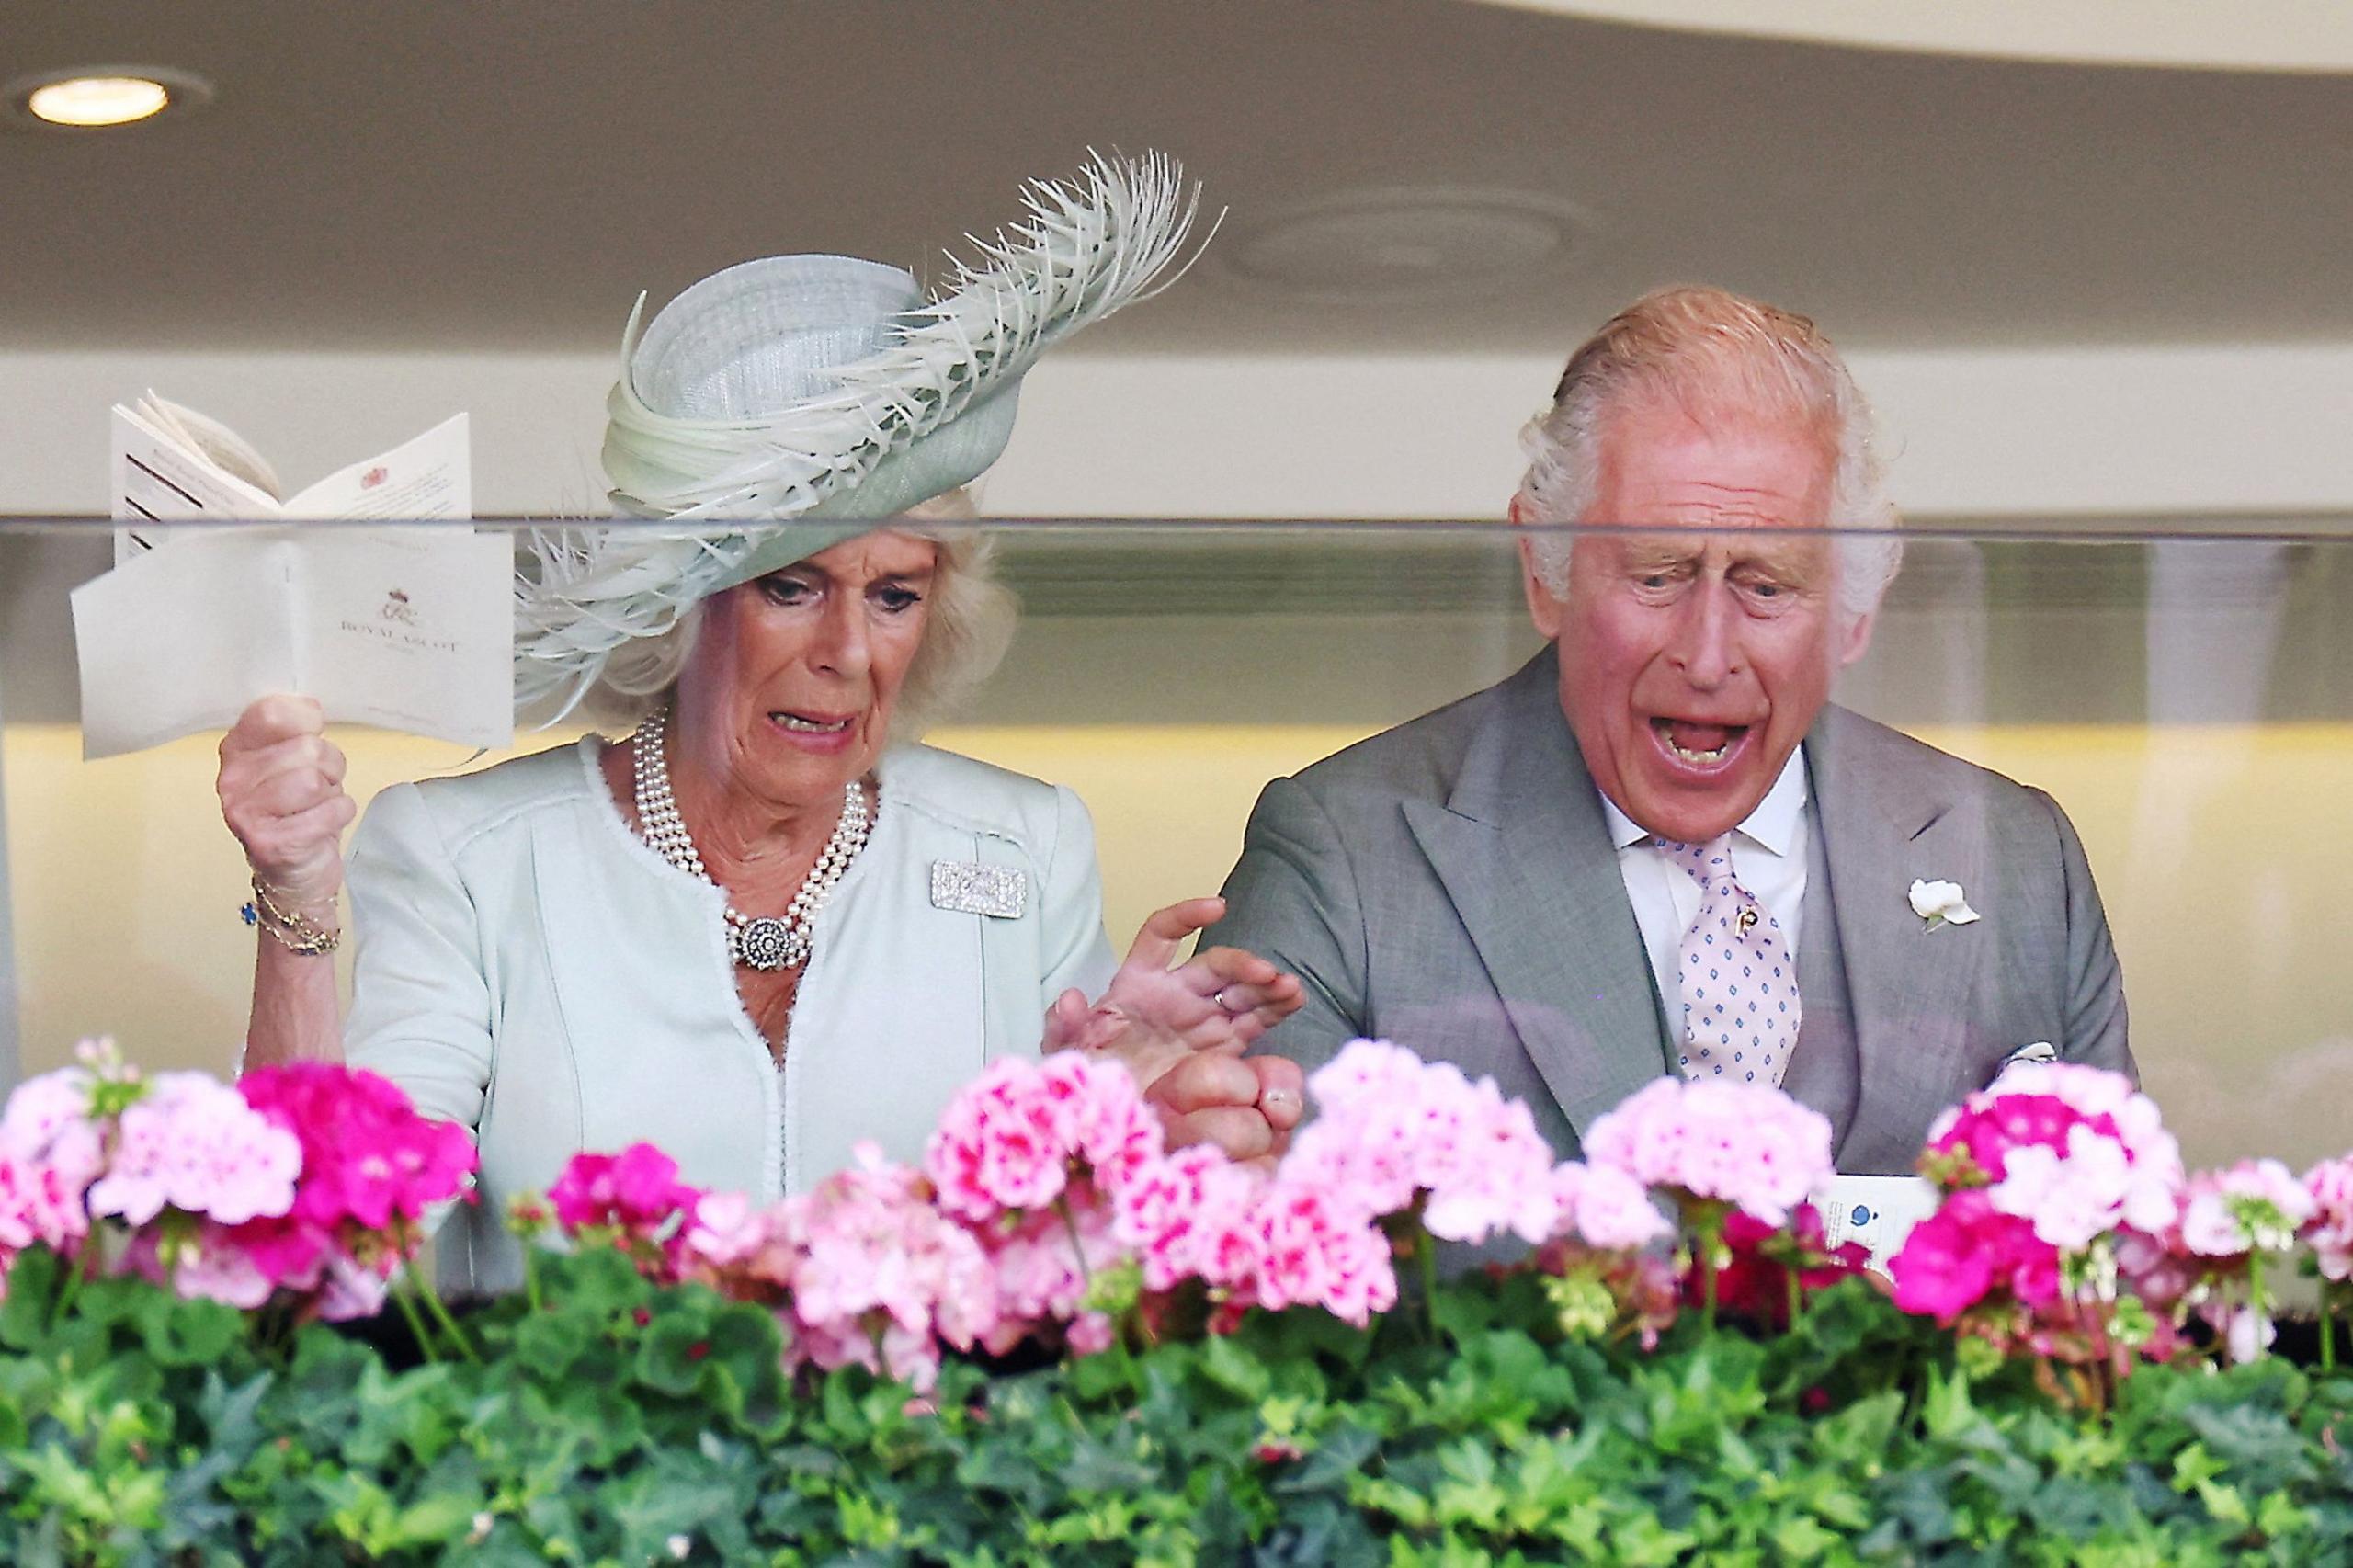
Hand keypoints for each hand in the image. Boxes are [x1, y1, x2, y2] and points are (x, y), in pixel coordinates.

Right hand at [217, 695, 354, 907]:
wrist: (295, 873)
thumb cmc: (299, 810)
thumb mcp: (294, 761)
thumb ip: (295, 730)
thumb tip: (308, 707)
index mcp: (236, 750)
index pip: (270, 713)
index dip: (305, 720)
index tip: (311, 733)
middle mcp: (232, 780)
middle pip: (306, 748)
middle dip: (328, 765)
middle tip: (317, 787)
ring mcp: (245, 814)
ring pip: (315, 779)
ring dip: (331, 792)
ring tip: (317, 805)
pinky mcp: (269, 843)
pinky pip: (329, 811)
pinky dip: (338, 815)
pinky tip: (322, 824)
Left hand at [1040, 896, 1307, 1167]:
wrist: (1111, 1123)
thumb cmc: (1089, 1078)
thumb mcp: (1066, 1054)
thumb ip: (1063, 1026)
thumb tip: (1071, 998)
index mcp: (1137, 984)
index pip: (1161, 935)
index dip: (1186, 917)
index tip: (1216, 910)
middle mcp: (1176, 994)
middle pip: (1213, 965)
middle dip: (1240, 964)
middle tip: (1262, 973)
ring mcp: (1203, 1019)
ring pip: (1240, 990)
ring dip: (1265, 984)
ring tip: (1288, 988)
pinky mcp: (1224, 1047)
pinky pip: (1255, 1021)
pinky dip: (1276, 1008)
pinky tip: (1294, 999)